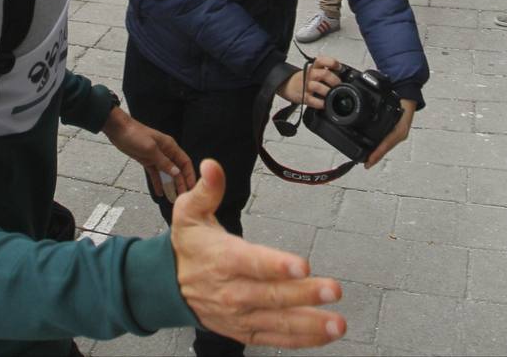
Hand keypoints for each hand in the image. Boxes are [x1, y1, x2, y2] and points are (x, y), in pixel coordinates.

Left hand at [102, 106, 194, 202]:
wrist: (119, 130)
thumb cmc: (135, 135)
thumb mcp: (151, 149)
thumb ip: (164, 162)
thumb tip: (177, 173)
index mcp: (170, 146)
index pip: (185, 162)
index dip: (189, 174)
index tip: (192, 187)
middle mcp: (166, 152)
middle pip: (177, 170)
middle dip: (180, 183)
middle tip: (183, 196)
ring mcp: (156, 157)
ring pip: (166, 173)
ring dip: (170, 185)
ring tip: (173, 198)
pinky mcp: (147, 161)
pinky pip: (155, 174)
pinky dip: (158, 182)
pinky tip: (159, 193)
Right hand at [173, 160, 344, 346]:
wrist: (168, 286)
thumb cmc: (188, 247)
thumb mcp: (189, 212)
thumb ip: (207, 189)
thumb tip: (212, 166)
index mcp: (223, 259)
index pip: (252, 263)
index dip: (277, 265)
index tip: (302, 266)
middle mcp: (233, 291)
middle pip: (272, 294)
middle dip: (305, 294)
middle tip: (334, 289)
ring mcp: (240, 315)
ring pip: (278, 321)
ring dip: (311, 324)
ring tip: (338, 323)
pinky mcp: (246, 330)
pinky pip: (276, 338)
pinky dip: (302, 339)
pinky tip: (326, 335)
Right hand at [276, 55, 341, 108]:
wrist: (286, 84)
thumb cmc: (303, 78)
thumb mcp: (313, 70)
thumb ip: (325, 70)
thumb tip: (342, 74)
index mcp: (313, 67)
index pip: (322, 60)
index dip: (332, 62)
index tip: (339, 67)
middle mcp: (310, 75)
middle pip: (324, 74)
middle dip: (334, 80)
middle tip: (338, 85)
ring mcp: (306, 86)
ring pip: (318, 86)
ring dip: (328, 92)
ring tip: (331, 95)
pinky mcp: (304, 97)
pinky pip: (314, 101)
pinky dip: (321, 103)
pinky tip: (324, 103)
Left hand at [364, 99, 415, 167]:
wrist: (410, 96)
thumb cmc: (403, 99)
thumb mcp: (393, 103)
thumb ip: (382, 103)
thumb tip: (366, 103)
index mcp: (401, 129)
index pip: (386, 143)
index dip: (378, 153)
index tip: (370, 160)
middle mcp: (400, 133)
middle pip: (386, 148)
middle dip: (376, 157)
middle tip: (366, 164)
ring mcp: (399, 134)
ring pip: (386, 146)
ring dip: (378, 154)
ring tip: (368, 161)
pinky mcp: (396, 133)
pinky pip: (387, 143)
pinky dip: (380, 148)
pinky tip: (375, 151)